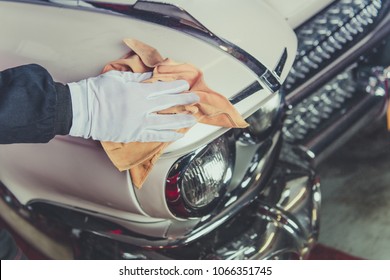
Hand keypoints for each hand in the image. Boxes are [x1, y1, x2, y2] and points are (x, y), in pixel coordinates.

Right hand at [67, 71, 198, 141]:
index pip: (162, 89)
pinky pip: (154, 136)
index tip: (186, 85)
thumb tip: (152, 76)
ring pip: (165, 122)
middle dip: (184, 101)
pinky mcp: (133, 135)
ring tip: (193, 120)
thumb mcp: (117, 78)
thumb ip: (137, 78)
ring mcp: (138, 123)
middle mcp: (141, 108)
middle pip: (168, 104)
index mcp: (137, 91)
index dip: (175, 87)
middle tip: (197, 99)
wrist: (80, 111)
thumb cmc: (96, 91)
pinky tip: (177, 135)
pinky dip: (167, 136)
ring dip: (181, 120)